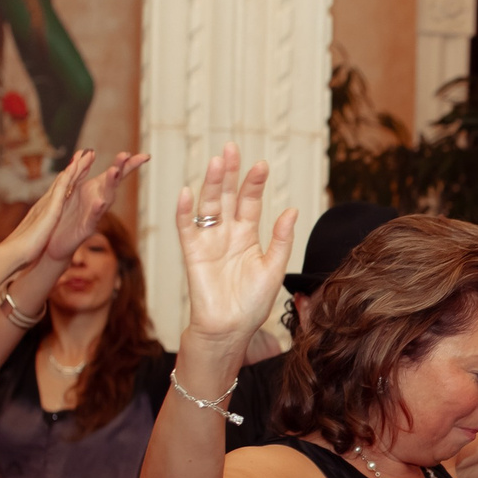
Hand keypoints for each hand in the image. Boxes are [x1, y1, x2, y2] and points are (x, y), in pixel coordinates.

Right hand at [0, 149, 100, 271]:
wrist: (13, 254)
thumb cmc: (24, 248)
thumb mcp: (38, 234)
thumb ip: (41, 226)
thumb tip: (44, 227)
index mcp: (46, 209)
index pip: (61, 190)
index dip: (71, 177)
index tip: (79, 165)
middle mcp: (46, 203)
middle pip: (63, 181)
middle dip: (75, 166)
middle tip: (86, 152)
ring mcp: (47, 205)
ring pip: (63, 182)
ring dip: (74, 168)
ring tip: (85, 154)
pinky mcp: (49, 211)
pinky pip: (60, 192)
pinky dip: (67, 179)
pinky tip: (75, 169)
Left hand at [33, 150, 147, 267]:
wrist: (55, 242)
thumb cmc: (65, 216)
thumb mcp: (71, 188)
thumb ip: (80, 171)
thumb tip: (87, 151)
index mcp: (95, 189)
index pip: (116, 174)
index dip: (130, 164)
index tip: (145, 156)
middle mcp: (100, 199)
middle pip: (113, 182)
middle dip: (120, 168)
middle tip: (125, 156)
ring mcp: (95, 214)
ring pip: (106, 197)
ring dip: (110, 184)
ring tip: (114, 171)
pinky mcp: (87, 227)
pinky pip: (93, 216)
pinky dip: (97, 209)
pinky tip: (100, 201)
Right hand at [178, 145, 299, 343]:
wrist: (231, 329)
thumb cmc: (252, 303)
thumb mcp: (274, 269)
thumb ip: (281, 240)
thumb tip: (291, 210)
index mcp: (248, 236)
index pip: (250, 202)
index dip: (254, 183)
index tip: (262, 165)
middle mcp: (227, 234)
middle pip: (227, 196)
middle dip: (230, 173)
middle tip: (232, 148)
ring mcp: (209, 241)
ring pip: (209, 206)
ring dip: (211, 184)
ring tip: (217, 162)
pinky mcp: (192, 253)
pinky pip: (186, 228)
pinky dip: (185, 211)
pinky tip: (187, 193)